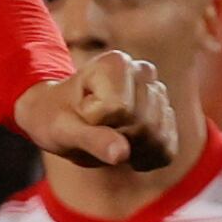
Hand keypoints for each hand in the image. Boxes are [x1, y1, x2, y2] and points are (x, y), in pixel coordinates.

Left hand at [13, 50, 175, 169]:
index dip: (96, 121)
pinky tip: (122, 147)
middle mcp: (143, 71)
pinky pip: (167, 150)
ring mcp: (158, 93)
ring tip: (106, 135)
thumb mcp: (62, 130)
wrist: (61, 118)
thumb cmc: (54, 119)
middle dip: (117, 137)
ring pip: (159, 138)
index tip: (80, 112)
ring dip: (130, 149)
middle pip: (145, 126)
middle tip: (93, 127)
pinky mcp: (166, 116)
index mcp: (115, 63)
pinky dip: (143, 158)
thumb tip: (121, 153)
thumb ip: (91, 139)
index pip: (121, 110)